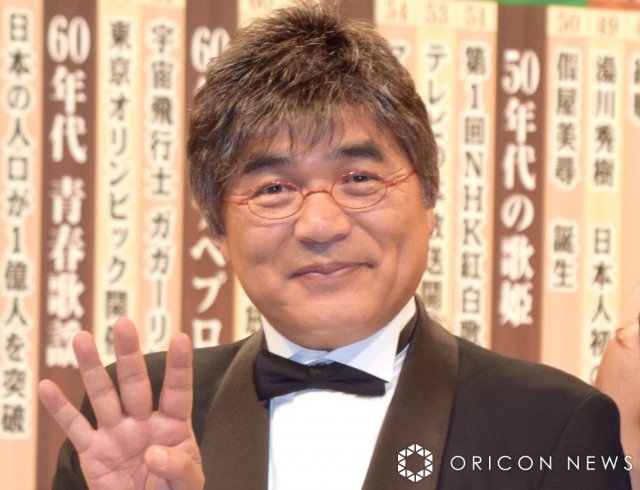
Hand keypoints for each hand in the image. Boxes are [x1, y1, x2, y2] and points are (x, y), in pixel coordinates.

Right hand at [38, 318, 203, 489]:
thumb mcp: (190, 484)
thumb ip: (180, 467)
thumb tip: (154, 452)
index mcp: (174, 425)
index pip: (177, 391)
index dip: (179, 366)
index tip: (180, 337)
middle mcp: (143, 422)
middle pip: (135, 383)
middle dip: (129, 354)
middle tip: (123, 323)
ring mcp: (116, 434)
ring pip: (103, 396)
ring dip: (92, 368)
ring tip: (81, 338)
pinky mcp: (93, 452)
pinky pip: (74, 428)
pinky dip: (59, 409)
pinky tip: (47, 386)